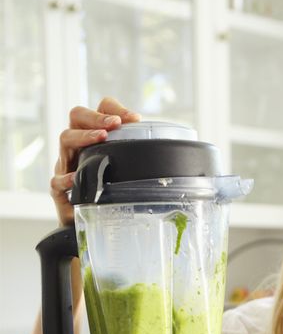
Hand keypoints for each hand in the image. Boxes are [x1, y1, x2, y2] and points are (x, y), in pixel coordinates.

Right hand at [51, 98, 140, 225]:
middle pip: (77, 115)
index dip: (114, 108)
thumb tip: (175, 158)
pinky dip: (65, 178)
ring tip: (100, 139)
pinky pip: (56, 180)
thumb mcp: (128, 174)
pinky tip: (75, 178)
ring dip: (83, 136)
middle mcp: (78, 146)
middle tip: (114, 124)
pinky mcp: (59, 190)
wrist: (87, 224)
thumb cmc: (110, 195)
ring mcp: (66, 165)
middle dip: (96, 116)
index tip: (134, 119)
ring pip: (64, 139)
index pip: (100, 109)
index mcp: (96, 138)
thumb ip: (142, 162)